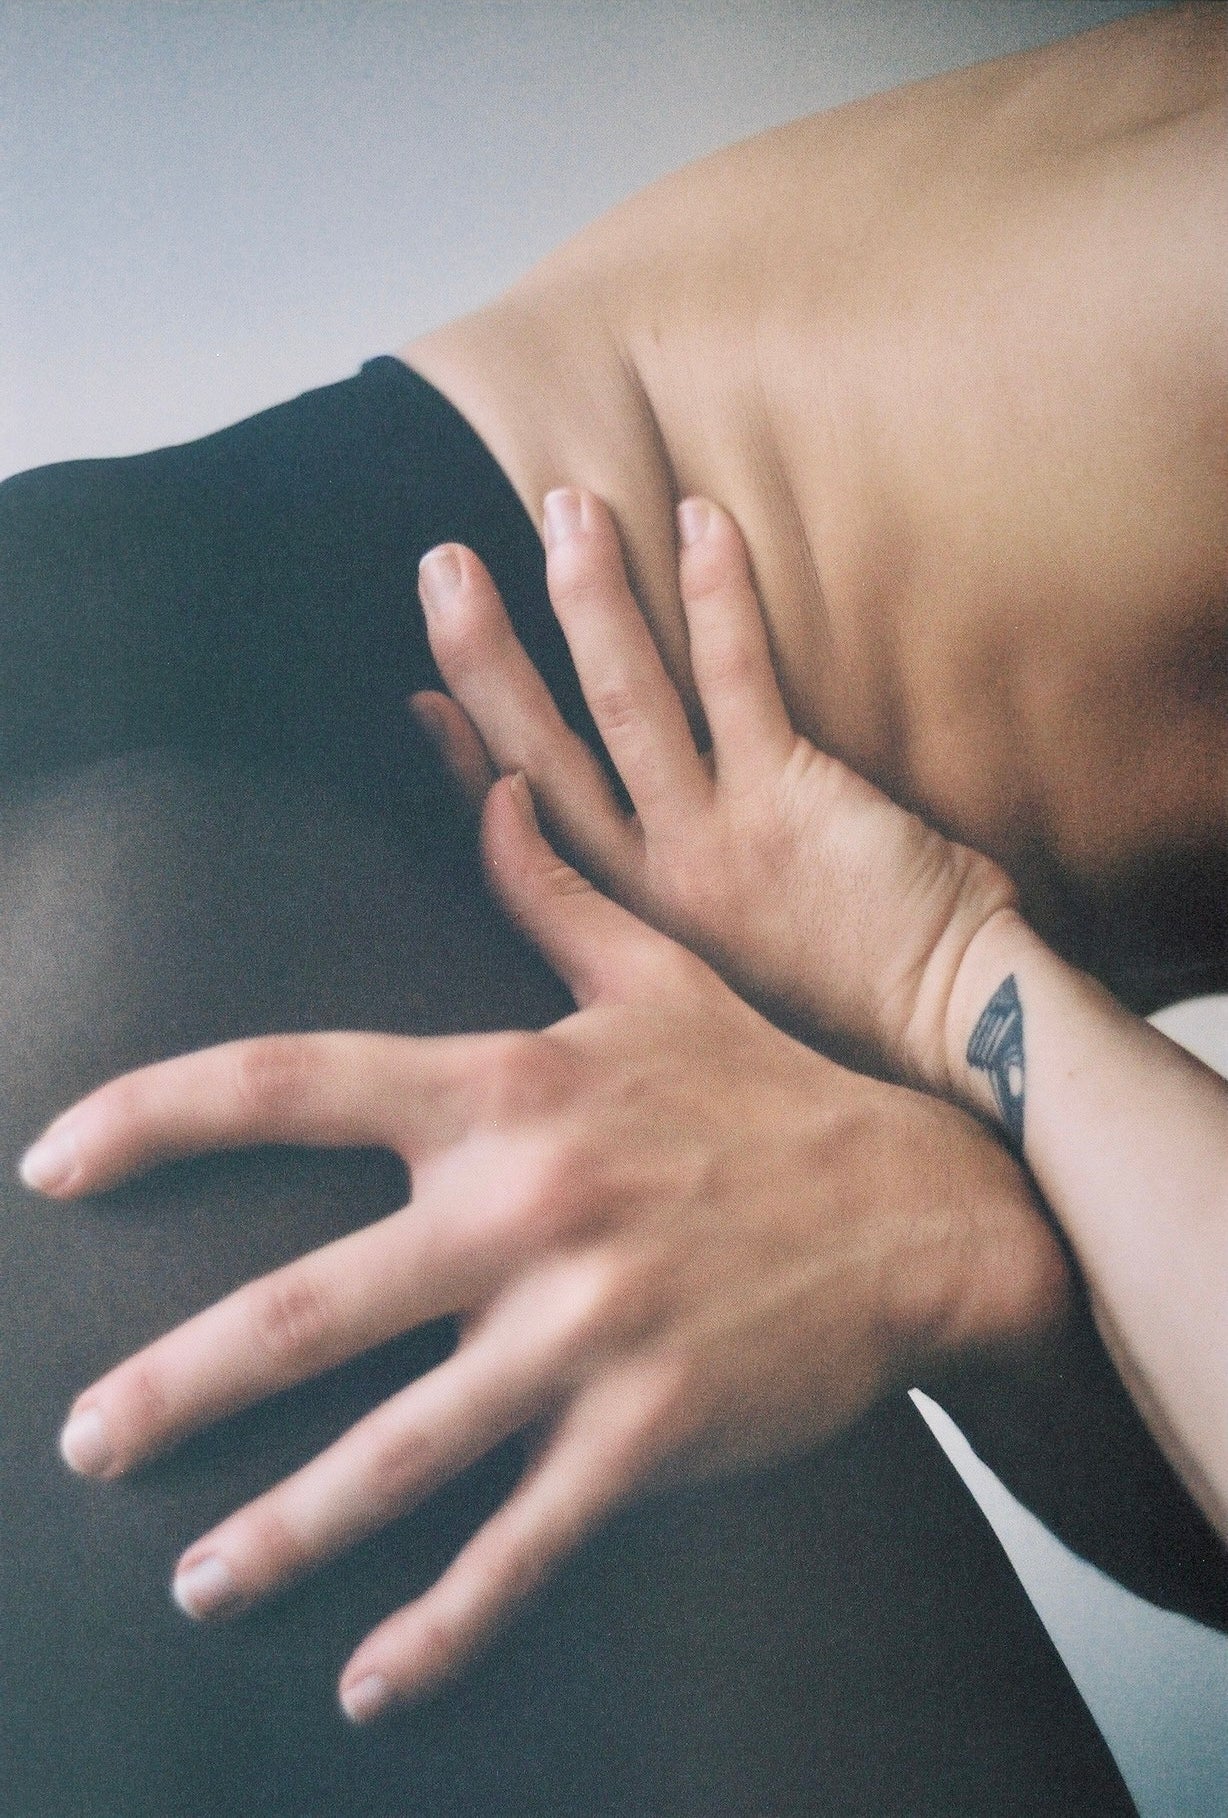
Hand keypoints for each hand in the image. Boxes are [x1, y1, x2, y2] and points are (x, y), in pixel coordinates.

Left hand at [22, 777, 1063, 1717]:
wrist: (921, 1205)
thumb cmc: (768, 1088)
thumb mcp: (654, 974)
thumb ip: (544, 888)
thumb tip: (482, 786)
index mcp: (506, 1087)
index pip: (289, 1083)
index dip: (153, 1118)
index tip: (52, 1162)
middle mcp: (528, 1206)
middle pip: (305, 1307)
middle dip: (174, 1387)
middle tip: (82, 1441)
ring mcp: (588, 1328)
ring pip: (396, 1453)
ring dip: (277, 1533)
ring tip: (193, 1582)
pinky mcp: (651, 1430)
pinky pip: (523, 1545)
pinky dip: (441, 1626)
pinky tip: (370, 1679)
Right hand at [414, 490, 1017, 1088]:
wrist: (952, 1030)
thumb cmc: (851, 998)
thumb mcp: (727, 971)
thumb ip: (678, 907)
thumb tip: (663, 838)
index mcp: (632, 922)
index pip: (522, 830)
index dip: (465, 759)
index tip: (421, 697)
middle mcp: (654, 882)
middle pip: (541, 753)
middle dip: (484, 656)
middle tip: (443, 566)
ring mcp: (717, 836)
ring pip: (625, 701)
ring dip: (588, 599)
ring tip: (566, 508)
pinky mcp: (792, 796)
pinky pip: (738, 676)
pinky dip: (716, 595)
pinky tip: (698, 520)